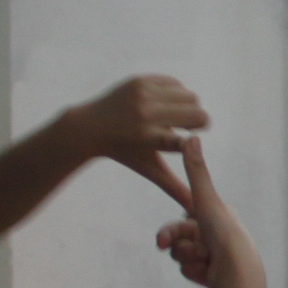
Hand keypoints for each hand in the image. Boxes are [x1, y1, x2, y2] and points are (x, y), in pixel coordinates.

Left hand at [71, 74, 208, 206]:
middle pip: (197, 113)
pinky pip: (176, 83)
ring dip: (189, 107)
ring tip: (178, 117)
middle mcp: (146, 114)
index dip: (193, 141)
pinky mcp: (141, 79)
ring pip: (190, 96)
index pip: (186, 140)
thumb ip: (174, 186)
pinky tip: (168, 104)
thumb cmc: (124, 152)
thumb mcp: (149, 169)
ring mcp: (143, 93)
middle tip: (189, 128)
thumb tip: (195, 208)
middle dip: (198, 122)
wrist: (89, 126)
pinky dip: (177, 93)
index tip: (192, 141)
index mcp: (148, 138)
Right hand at [151, 140, 253, 287]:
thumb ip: (196, 170)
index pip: (183, 220)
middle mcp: (216, 235)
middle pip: (180, 240)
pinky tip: (207, 272)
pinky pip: (190, 271)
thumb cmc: (223, 232)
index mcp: (217, 216)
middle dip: (176, 246)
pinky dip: (195, 272)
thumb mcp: (205, 198)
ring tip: (203, 260)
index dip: (172, 230)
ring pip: (183, 256)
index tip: (163, 238)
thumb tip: (192, 136)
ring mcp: (215, 256)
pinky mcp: (213, 274)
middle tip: (168, 248)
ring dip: (187, 259)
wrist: (238, 271)